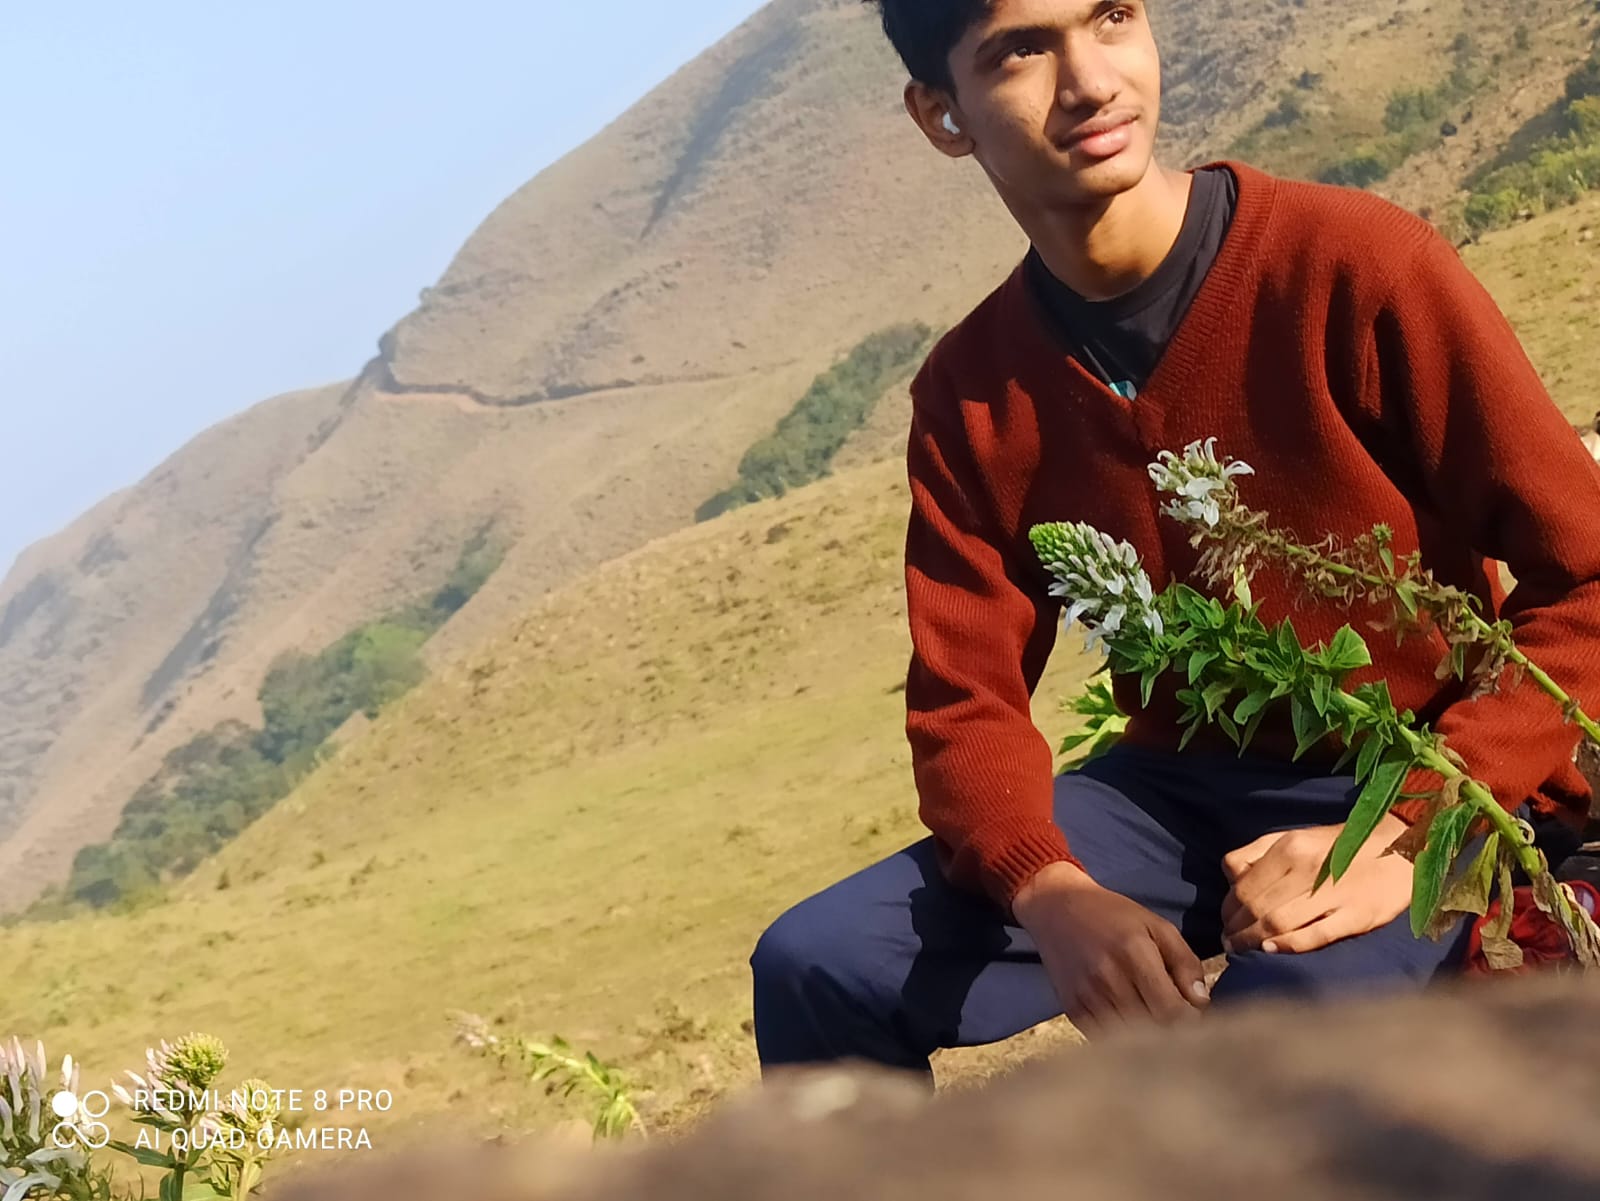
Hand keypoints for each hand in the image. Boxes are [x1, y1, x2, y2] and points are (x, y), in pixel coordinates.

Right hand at [1012, 862, 1210, 1035]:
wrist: (1055, 908)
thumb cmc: (1113, 915)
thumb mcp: (1156, 926)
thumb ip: (1184, 962)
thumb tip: (1201, 1002)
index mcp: (1135, 954)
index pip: (1173, 1012)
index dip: (1192, 1024)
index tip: (1200, 1021)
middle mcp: (1109, 979)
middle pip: (1153, 1030)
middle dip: (1174, 1034)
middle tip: (1183, 1028)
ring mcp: (1087, 997)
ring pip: (1129, 1040)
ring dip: (1148, 1041)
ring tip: (1159, 1030)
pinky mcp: (1072, 1009)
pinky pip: (1104, 1039)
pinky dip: (1121, 1042)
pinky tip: (1131, 1028)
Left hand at [1220, 815, 1414, 954]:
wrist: (1402, 846)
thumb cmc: (1342, 845)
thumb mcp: (1297, 837)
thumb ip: (1260, 853)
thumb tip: (1231, 877)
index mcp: (1289, 847)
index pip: (1243, 884)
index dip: (1227, 907)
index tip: (1225, 921)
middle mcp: (1306, 869)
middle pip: (1256, 906)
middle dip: (1236, 927)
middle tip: (1229, 941)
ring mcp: (1332, 894)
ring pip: (1278, 922)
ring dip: (1253, 940)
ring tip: (1242, 949)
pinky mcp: (1356, 916)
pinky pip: (1314, 935)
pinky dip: (1288, 945)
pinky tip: (1271, 949)